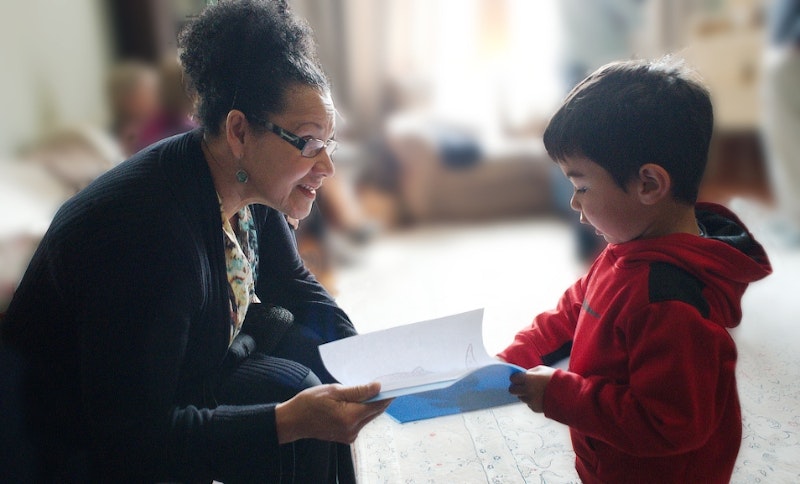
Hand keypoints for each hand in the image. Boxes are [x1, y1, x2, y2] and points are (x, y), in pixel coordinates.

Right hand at [275, 382, 391, 443]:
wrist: (293, 421)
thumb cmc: (309, 403)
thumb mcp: (334, 391)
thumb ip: (358, 390)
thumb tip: (377, 387)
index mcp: (350, 417)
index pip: (377, 405)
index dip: (387, 394)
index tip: (395, 384)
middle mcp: (352, 429)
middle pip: (375, 412)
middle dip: (380, 398)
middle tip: (383, 383)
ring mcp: (350, 435)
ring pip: (369, 417)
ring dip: (371, 404)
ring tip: (368, 390)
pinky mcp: (346, 436)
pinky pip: (360, 422)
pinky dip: (362, 411)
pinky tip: (357, 401)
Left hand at [508, 366, 555, 412]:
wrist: (568, 395)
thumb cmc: (557, 379)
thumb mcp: (544, 370)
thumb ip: (531, 372)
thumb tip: (524, 374)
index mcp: (529, 379)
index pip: (513, 378)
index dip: (516, 378)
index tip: (518, 378)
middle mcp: (527, 390)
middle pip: (512, 390)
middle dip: (516, 387)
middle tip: (522, 386)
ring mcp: (531, 400)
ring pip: (521, 398)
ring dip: (525, 395)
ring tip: (535, 392)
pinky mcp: (535, 408)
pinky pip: (529, 404)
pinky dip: (532, 401)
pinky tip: (540, 398)